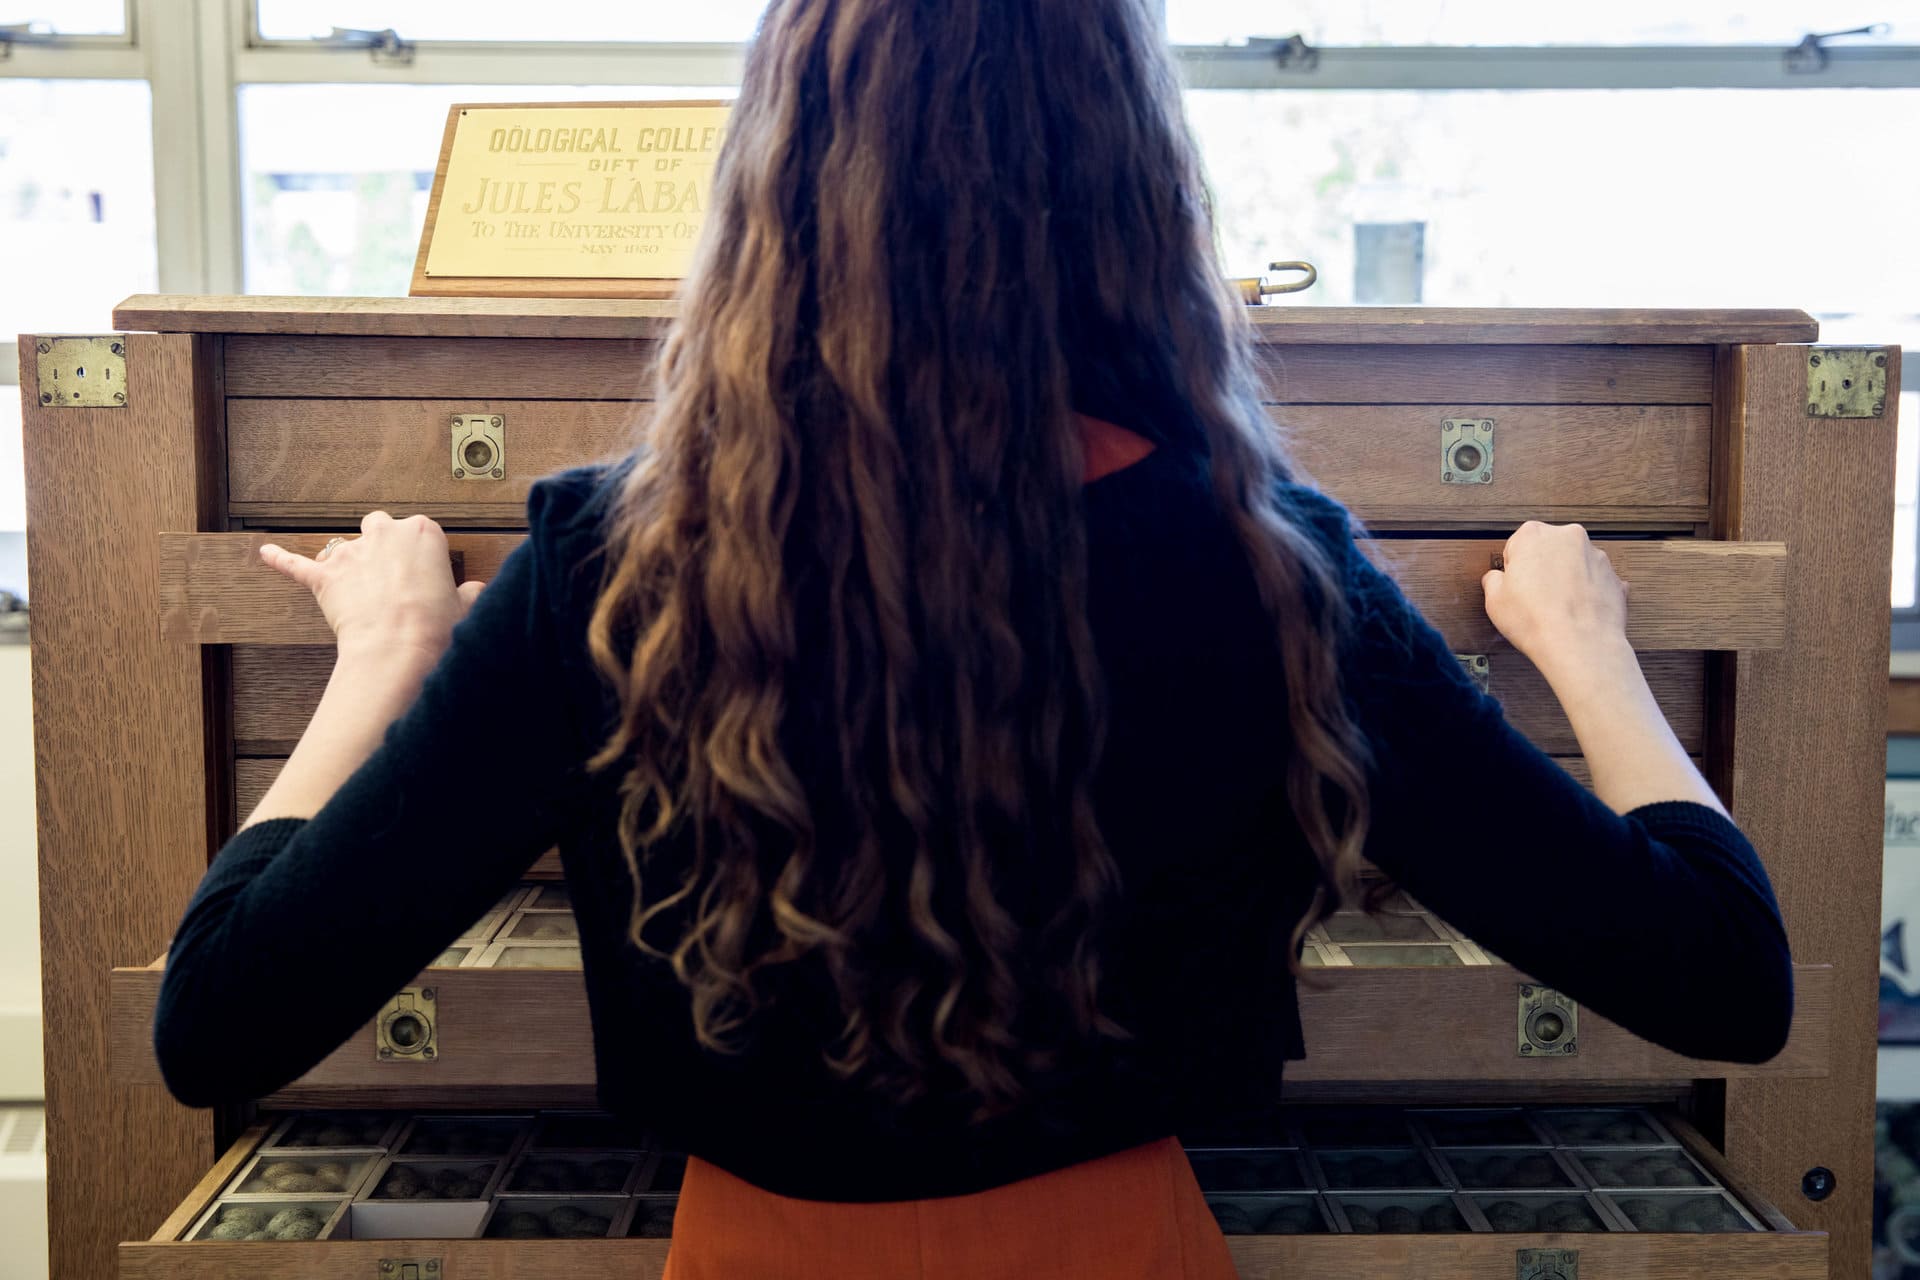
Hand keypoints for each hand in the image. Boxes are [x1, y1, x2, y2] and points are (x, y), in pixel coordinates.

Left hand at [261, 512, 484, 662]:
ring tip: (357, 588)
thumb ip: (468, 593)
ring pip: (344, 546)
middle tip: (392, 576)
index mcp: (423, 532)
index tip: (425, 576)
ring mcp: (352, 554)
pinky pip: (297, 565)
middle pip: (379, 527)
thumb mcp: (465, 606)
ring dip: (349, 561)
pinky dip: (281, 559)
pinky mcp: (325, 578)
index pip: (419, 530)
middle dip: (383, 546)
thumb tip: (474, 592)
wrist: (399, 649)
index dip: (420, 556)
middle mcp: (385, 534)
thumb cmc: (436, 627)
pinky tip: (266, 553)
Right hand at [1482, 521, 1627, 675]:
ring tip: (1555, 608)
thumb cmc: (1536, 620)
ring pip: (1574, 564)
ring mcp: (1595, 556)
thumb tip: (1497, 580)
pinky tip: (1574, 612)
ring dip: (1565, 579)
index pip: (1517, 545)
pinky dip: (1586, 593)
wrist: (1579, 645)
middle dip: (1542, 569)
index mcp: (1533, 535)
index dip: (1513, 569)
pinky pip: (1594, 581)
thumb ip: (1493, 581)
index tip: (1514, 586)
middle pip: (1548, 550)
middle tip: (1533, 598)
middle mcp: (1567, 537)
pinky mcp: (1614, 577)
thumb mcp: (1494, 600)